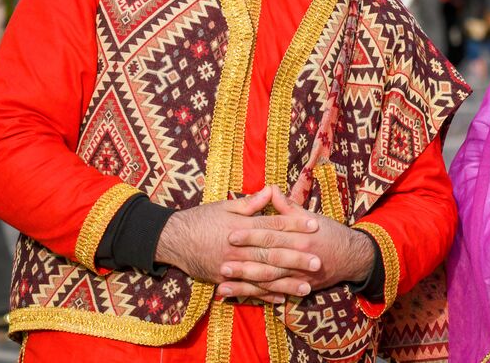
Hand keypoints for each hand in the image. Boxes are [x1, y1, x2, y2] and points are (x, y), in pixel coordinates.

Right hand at [155, 188, 318, 295]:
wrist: (171, 239)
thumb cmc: (200, 218)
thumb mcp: (223, 206)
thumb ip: (250, 202)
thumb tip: (271, 190)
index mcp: (241, 227)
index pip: (273, 225)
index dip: (295, 224)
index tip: (315, 226)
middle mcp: (238, 248)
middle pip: (272, 253)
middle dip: (296, 258)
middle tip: (318, 262)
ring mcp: (230, 266)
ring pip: (262, 276)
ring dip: (286, 282)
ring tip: (307, 287)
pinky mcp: (223, 280)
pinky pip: (246, 290)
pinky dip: (264, 295)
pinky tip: (281, 299)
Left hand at [216, 187, 374, 302]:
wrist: (352, 256)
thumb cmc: (329, 233)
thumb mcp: (310, 217)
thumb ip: (287, 207)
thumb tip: (270, 188)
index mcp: (300, 236)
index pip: (271, 234)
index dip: (250, 235)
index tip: (230, 234)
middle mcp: (300, 257)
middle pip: (268, 259)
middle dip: (244, 263)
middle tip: (222, 264)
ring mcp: (300, 275)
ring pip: (269, 280)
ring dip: (245, 284)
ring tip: (223, 285)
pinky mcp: (300, 288)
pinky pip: (276, 293)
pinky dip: (257, 297)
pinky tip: (240, 297)